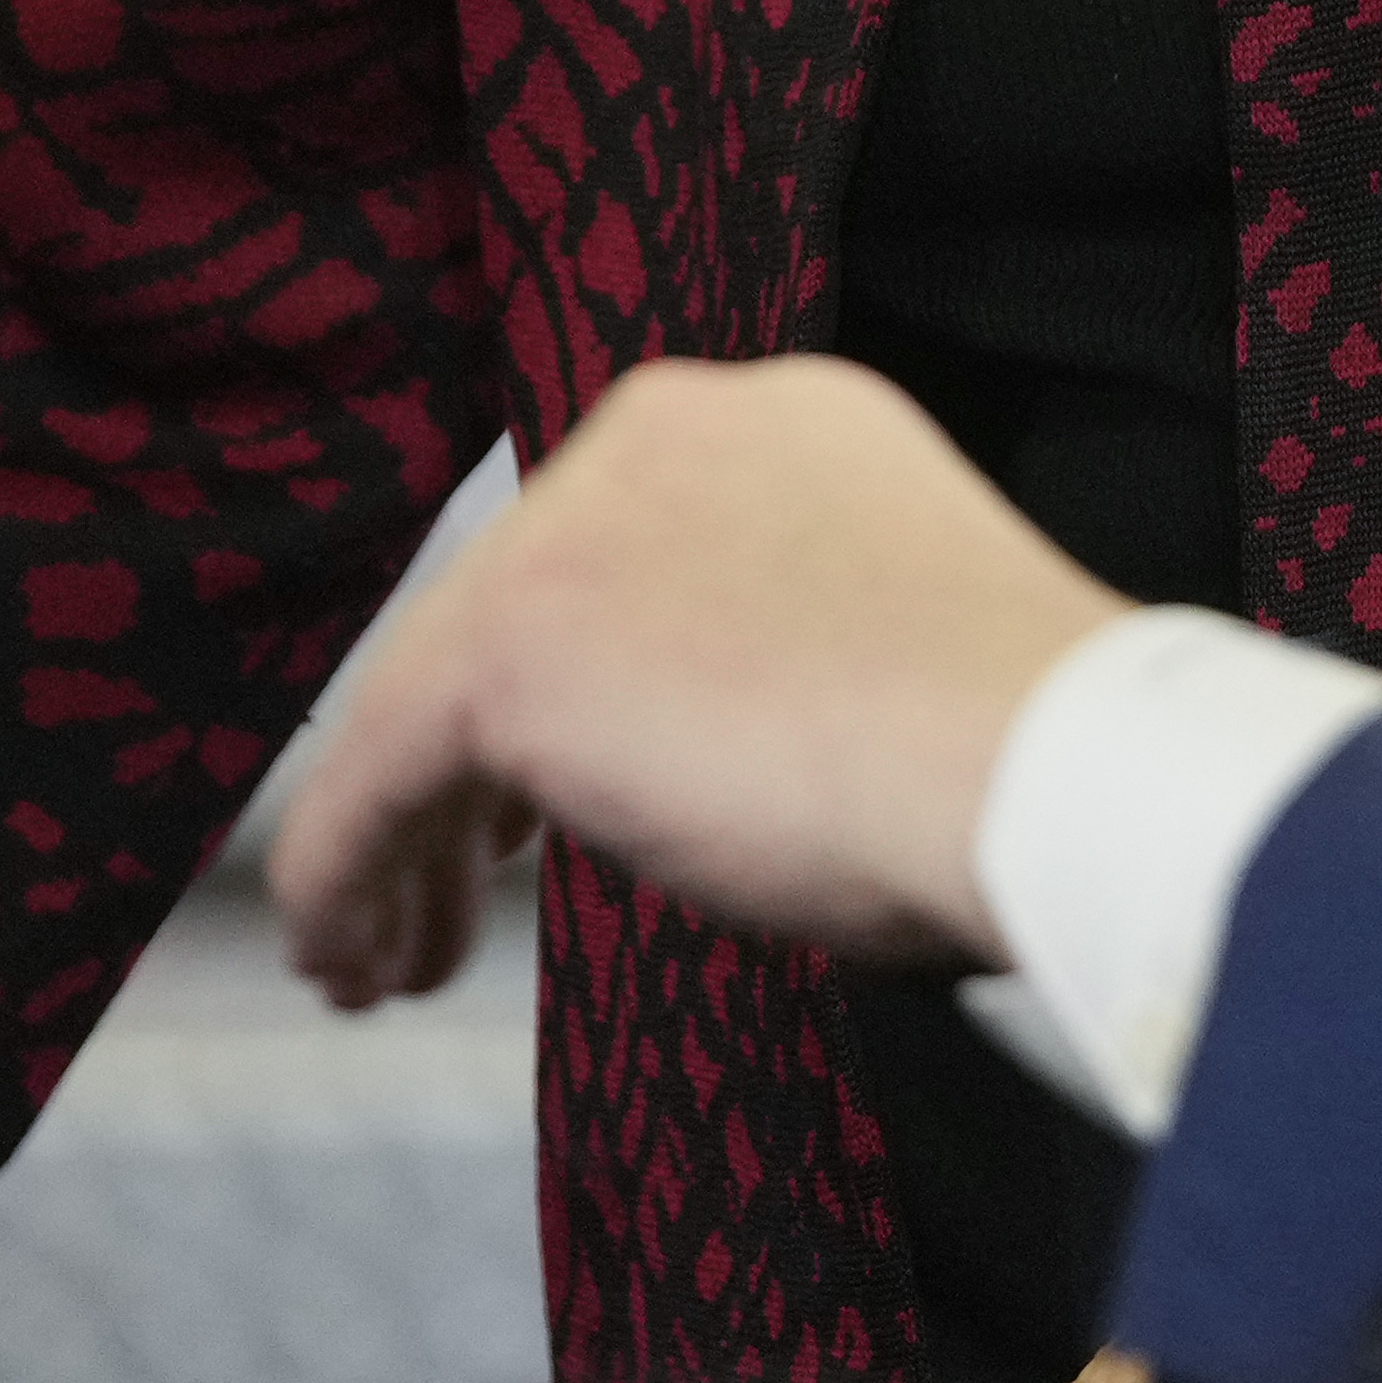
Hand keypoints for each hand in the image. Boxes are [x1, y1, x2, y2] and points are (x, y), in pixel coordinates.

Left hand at [276, 354, 1123, 999]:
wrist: (1037, 760)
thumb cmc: (1007, 752)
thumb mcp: (881, 644)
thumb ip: (768, 650)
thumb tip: (692, 754)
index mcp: (774, 422)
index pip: (610, 555)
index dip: (563, 697)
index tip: (532, 814)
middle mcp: (657, 438)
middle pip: (507, 616)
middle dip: (470, 777)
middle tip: (456, 903)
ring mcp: (573, 529)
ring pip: (428, 697)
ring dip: (402, 844)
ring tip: (391, 961)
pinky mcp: (510, 643)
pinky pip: (373, 778)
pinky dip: (343, 877)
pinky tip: (348, 960)